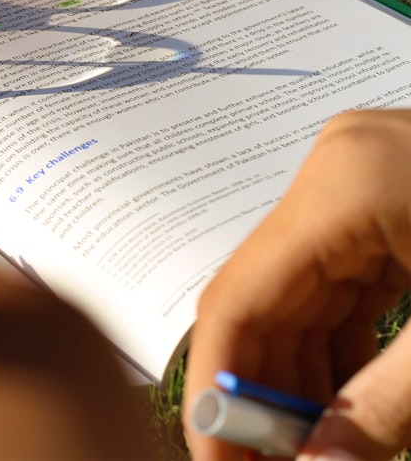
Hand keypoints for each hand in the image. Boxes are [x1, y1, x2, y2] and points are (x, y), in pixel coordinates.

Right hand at [184, 109, 410, 459]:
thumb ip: (390, 409)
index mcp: (343, 187)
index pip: (240, 295)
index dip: (219, 386)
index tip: (217, 459)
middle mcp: (330, 175)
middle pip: (263, 299)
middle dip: (263, 393)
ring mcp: (353, 185)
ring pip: (295, 296)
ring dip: (299, 378)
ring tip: (308, 447)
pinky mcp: (378, 202)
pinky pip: (335, 285)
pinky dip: (336, 350)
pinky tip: (342, 404)